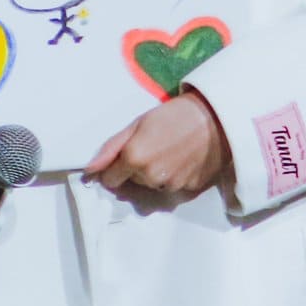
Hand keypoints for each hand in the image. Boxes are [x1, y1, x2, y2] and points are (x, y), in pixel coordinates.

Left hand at [83, 93, 231, 199]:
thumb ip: (111, 147)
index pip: (110, 180)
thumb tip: (90, 169)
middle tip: (152, 146)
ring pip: (152, 186)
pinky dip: (173, 177)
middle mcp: (150, 177)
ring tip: (169, 151)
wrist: (215, 118)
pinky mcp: (188, 190)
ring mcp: (170, 186)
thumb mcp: (138, 123)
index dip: (113, 169)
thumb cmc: (174, 115)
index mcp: (134, 159)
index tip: (122, 158)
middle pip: (132, 183)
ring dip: (154, 174)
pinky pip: (171, 188)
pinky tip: (182, 159)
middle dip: (136, 169)